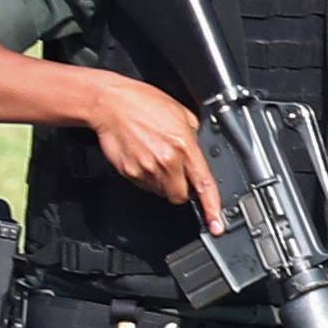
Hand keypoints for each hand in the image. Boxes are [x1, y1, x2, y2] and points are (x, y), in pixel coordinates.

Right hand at [87, 71, 222, 232]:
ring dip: (163, 182)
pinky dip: (147, 177)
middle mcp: (167, 161)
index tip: (216, 225)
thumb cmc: (143, 102)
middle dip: (182, 190)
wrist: (110, 103)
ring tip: (156, 157)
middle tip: (177, 173)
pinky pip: (145, 185)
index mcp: (184, 146)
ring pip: (162, 192)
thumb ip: (193, 137)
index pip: (204, 184)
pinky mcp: (130, 172)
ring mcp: (147, 169)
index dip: (212, 208)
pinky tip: (144, 157)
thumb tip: (197, 153)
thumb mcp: (181, 113)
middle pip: (181, 196)